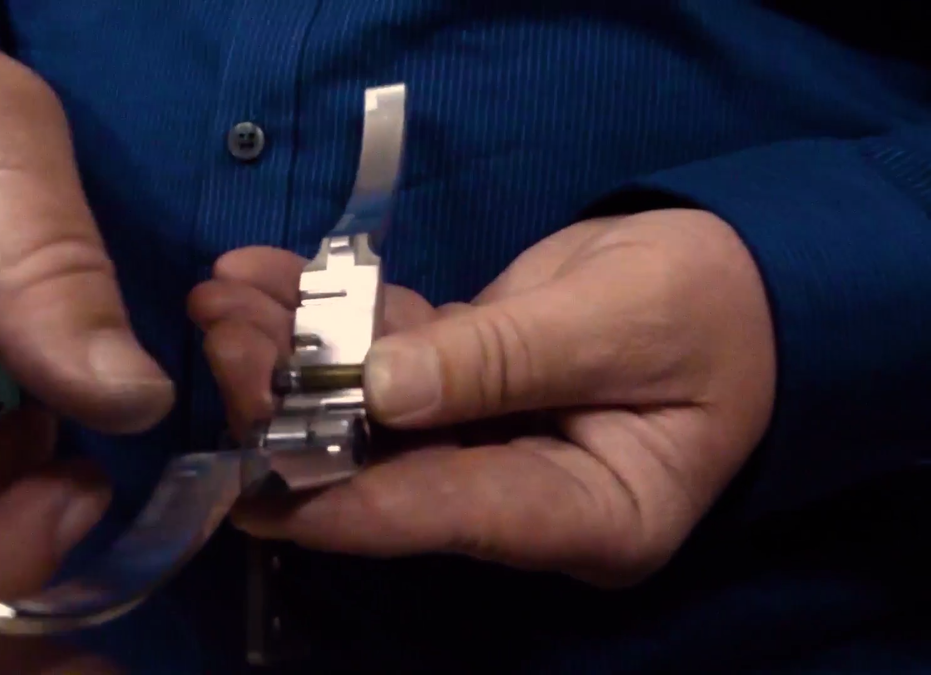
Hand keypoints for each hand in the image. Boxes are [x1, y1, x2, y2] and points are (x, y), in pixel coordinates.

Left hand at [190, 208, 774, 585]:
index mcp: (583, 513)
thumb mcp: (621, 320)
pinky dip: (324, 319)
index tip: (245, 475)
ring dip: (288, 351)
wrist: (741, 277)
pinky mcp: (459, 390)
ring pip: (365, 410)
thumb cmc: (714, 304)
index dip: (340, 501)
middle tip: (220, 331)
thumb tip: (378, 389)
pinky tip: (263, 276)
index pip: (445, 517)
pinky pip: (380, 360)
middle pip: (385, 469)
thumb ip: (503, 357)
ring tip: (221, 292)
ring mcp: (482, 446)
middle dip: (289, 407)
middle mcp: (517, 497)